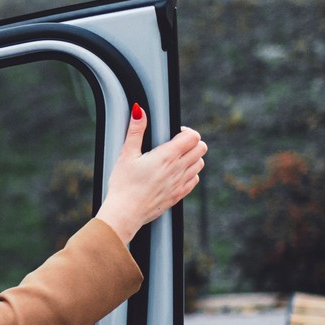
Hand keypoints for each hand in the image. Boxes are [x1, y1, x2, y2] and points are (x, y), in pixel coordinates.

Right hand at [94, 104, 205, 243]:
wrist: (125, 213)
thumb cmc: (123, 185)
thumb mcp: (126, 155)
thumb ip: (135, 131)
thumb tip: (139, 111)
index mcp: (167, 156)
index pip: (193, 136)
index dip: (186, 131)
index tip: (175, 133)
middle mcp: (178, 169)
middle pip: (201, 148)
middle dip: (191, 142)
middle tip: (176, 144)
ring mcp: (180, 183)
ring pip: (200, 164)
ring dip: (192, 157)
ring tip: (176, 158)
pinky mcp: (178, 195)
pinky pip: (194, 180)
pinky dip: (190, 173)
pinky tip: (176, 173)